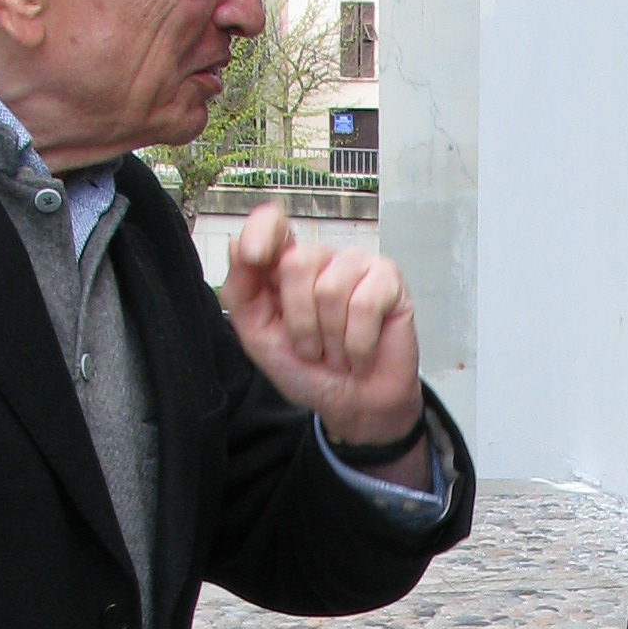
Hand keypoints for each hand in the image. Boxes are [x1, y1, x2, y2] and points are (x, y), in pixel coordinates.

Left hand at [217, 204, 423, 449]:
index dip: (261, 231)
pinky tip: (361, 354)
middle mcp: (321, 259)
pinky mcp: (389, 280)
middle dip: (300, 323)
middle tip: (313, 348)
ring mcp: (357, 265)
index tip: (254, 257)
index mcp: (284, 266)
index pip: (272, 222)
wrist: (353, 406)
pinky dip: (358, 344)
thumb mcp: (259, 336)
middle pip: (297, 263)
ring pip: (330, 289)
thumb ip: (241, 292)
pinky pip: (365, 304)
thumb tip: (238, 246)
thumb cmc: (307, 370)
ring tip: (339, 353)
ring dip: (331, 339)